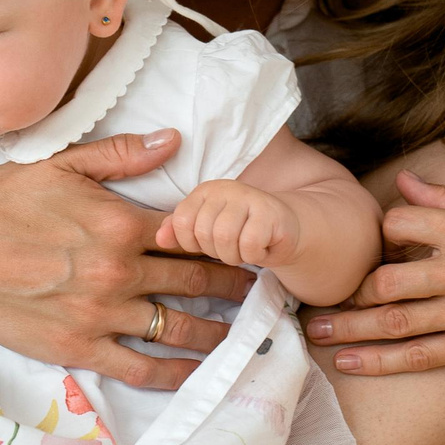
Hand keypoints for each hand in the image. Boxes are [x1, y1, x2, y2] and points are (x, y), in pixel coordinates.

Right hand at [0, 130, 257, 388]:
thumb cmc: (0, 203)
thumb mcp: (61, 164)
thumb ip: (121, 155)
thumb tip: (173, 140)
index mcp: (122, 223)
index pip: (192, 234)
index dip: (225, 240)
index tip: (249, 245)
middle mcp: (120, 270)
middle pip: (195, 281)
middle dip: (234, 286)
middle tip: (262, 292)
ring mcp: (103, 313)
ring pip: (176, 328)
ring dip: (215, 333)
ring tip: (240, 335)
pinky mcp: (81, 348)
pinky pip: (140, 368)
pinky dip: (174, 374)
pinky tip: (196, 375)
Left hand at [156, 180, 296, 269]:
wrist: (284, 231)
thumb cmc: (240, 233)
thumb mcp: (206, 232)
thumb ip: (179, 232)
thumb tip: (159, 239)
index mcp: (204, 191)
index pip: (181, 222)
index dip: (192, 243)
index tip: (209, 243)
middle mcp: (225, 188)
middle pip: (203, 233)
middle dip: (217, 252)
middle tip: (233, 247)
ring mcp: (249, 197)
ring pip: (225, 239)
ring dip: (235, 256)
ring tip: (245, 248)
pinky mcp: (270, 212)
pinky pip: (249, 246)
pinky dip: (254, 256)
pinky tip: (261, 247)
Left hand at [302, 169, 444, 375]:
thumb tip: (405, 184)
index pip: (402, 225)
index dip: (381, 233)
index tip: (375, 242)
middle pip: (387, 280)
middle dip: (348, 288)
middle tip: (318, 293)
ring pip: (394, 322)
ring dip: (348, 328)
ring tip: (315, 331)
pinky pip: (419, 356)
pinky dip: (379, 361)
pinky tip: (349, 362)